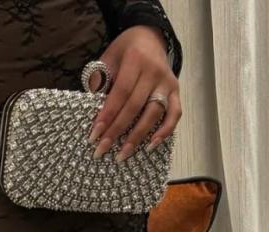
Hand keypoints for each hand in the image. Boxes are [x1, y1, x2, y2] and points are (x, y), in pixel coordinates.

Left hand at [87, 26, 180, 160]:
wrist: (149, 38)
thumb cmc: (124, 52)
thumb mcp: (108, 58)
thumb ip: (100, 81)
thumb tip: (92, 111)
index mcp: (135, 60)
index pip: (120, 93)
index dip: (107, 115)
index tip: (94, 135)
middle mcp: (154, 71)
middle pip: (135, 106)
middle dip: (117, 131)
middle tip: (101, 150)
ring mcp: (167, 83)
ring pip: (154, 114)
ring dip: (137, 137)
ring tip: (122, 155)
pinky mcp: (176, 92)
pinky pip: (174, 114)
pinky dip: (165, 132)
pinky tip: (151, 147)